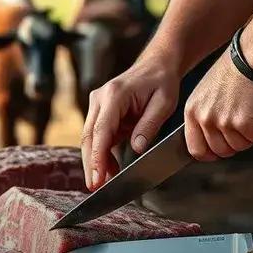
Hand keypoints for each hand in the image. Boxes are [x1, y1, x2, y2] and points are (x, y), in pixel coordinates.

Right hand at [81, 59, 180, 189]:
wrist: (156, 65)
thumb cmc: (161, 82)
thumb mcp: (164, 104)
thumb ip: (149, 126)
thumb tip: (136, 148)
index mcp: (114, 95)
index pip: (100, 130)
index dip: (97, 156)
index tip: (97, 176)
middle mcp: (100, 99)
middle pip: (89, 137)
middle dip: (91, 164)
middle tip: (95, 187)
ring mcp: (97, 105)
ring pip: (90, 139)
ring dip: (95, 161)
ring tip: (103, 183)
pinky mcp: (100, 112)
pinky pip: (98, 137)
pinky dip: (102, 154)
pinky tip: (109, 170)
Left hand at [184, 51, 252, 160]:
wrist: (251, 57)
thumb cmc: (234, 71)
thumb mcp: (208, 94)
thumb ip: (207, 117)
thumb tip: (216, 140)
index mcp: (192, 111)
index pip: (195, 148)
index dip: (210, 154)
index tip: (221, 153)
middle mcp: (204, 118)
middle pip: (221, 151)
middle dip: (237, 143)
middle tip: (246, 127)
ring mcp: (222, 121)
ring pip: (241, 146)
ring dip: (252, 134)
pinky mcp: (242, 122)